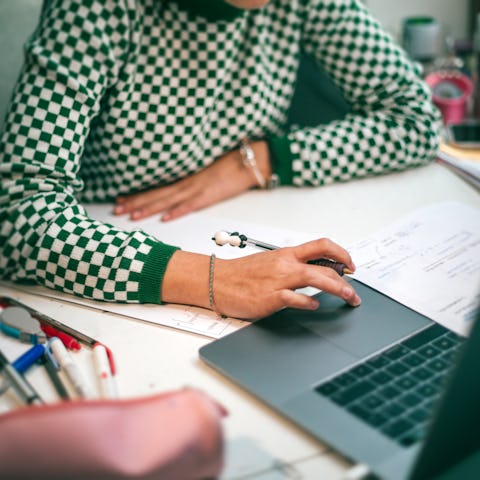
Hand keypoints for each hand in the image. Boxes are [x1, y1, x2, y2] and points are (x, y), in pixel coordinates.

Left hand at [114, 141, 270, 220]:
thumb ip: (191, 176)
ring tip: (131, 215)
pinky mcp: (211, 194)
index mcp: (186, 175)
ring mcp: (199, 188)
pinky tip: (165, 218)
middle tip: (116, 209)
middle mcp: (188, 181)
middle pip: (157, 193)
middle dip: (135, 201)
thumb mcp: (206, 167)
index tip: (120, 198)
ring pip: (168, 199)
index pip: (157, 186)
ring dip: (149, 207)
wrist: (252, 159)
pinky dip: (178, 211)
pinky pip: (191, 204)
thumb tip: (175, 185)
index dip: (137, 193)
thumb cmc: (231, 161)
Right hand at [162, 238, 360, 319]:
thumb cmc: (241, 273)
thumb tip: (315, 271)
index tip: (350, 265)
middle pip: (324, 266)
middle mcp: (285, 264)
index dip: (342, 254)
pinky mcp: (270, 297)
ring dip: (338, 289)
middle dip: (346, 280)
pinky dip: (309, 303)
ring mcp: (278, 280)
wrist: (217, 280)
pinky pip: (296, 299)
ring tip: (349, 298)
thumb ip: (291, 265)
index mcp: (286, 254)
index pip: (322, 245)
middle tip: (354, 292)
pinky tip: (314, 306)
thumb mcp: (269, 261)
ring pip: (316, 279)